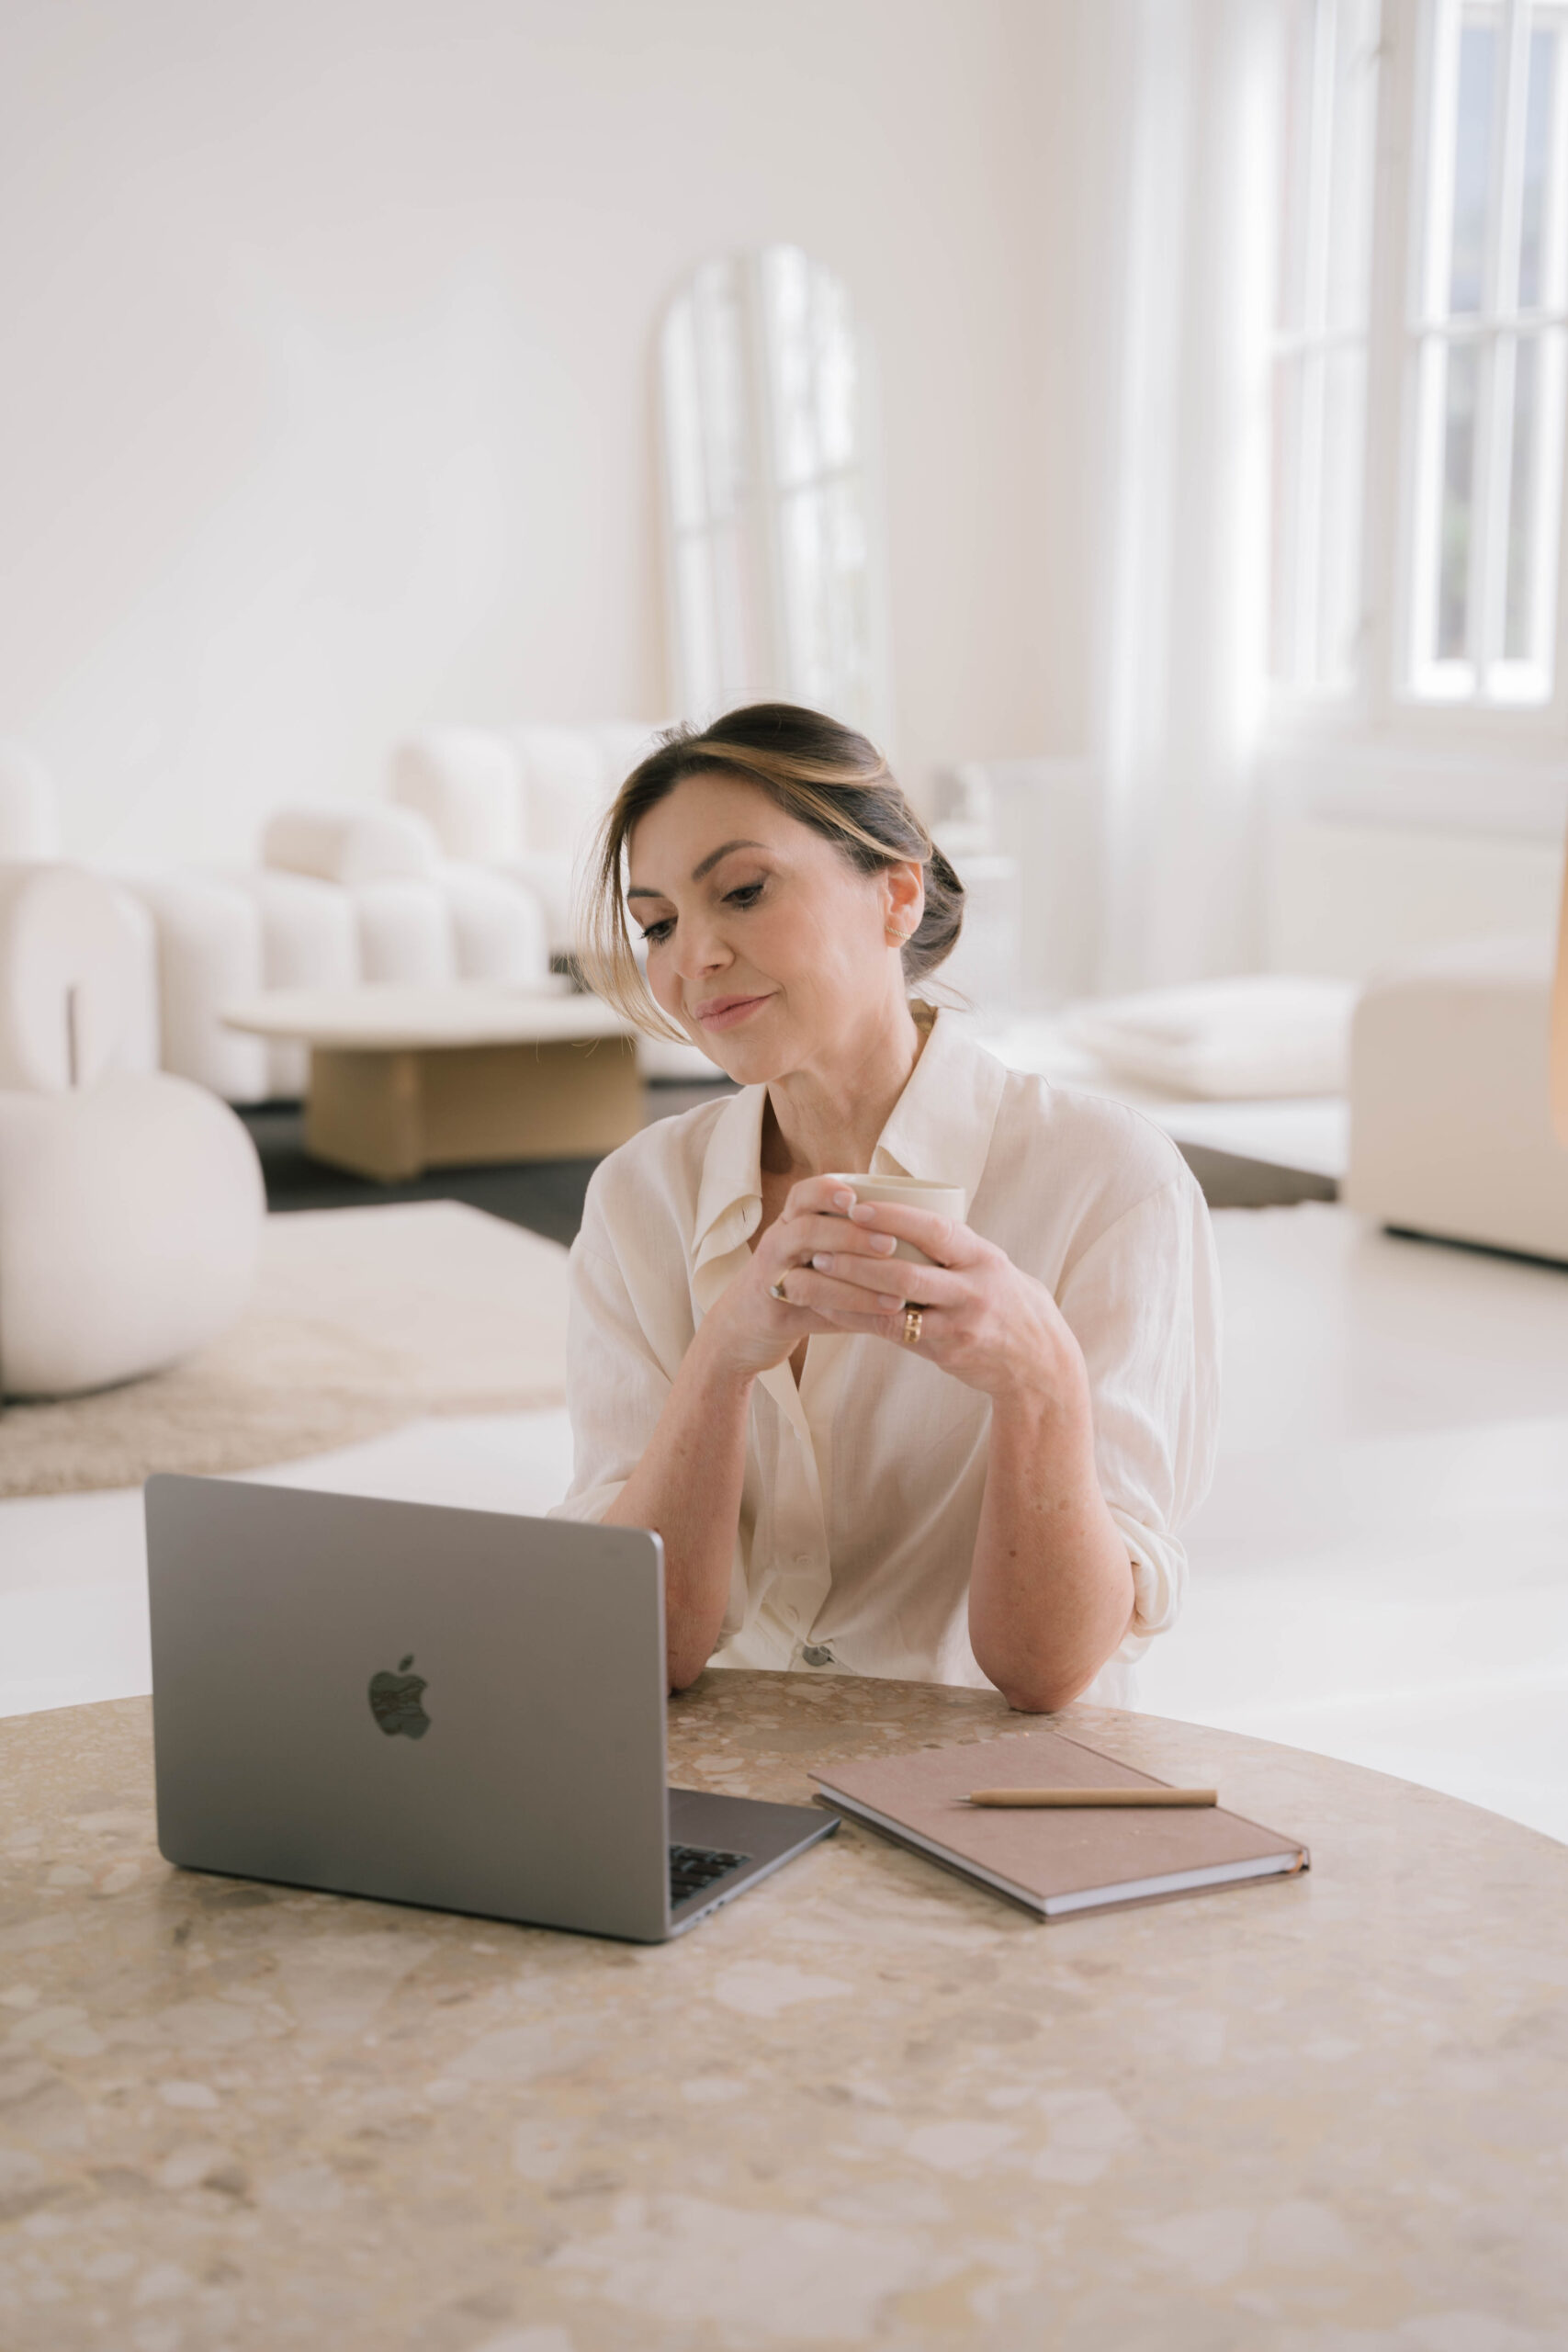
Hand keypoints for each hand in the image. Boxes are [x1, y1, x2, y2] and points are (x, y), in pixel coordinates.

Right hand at [700, 1175, 911, 1381]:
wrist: (741, 1331)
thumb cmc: (794, 1288)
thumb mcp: (814, 1259)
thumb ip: (851, 1246)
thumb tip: (919, 1236)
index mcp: (790, 1225)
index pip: (802, 1194)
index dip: (827, 1192)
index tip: (857, 1197)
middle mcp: (778, 1245)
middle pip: (805, 1228)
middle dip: (850, 1234)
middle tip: (889, 1244)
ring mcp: (773, 1278)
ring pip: (808, 1271)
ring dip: (853, 1275)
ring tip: (894, 1287)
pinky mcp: (776, 1312)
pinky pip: (813, 1307)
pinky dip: (850, 1309)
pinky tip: (883, 1313)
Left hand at [780, 1197, 1083, 1403]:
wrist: (1037, 1361)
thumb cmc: (1004, 1300)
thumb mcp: (989, 1265)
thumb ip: (951, 1246)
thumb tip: (897, 1212)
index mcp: (983, 1257)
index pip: (936, 1231)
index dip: (895, 1218)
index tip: (856, 1209)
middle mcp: (974, 1289)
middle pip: (908, 1272)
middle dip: (858, 1259)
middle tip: (820, 1248)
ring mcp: (960, 1325)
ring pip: (896, 1307)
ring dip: (850, 1291)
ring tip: (816, 1274)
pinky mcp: (947, 1352)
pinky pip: (895, 1335)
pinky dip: (859, 1319)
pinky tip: (831, 1308)